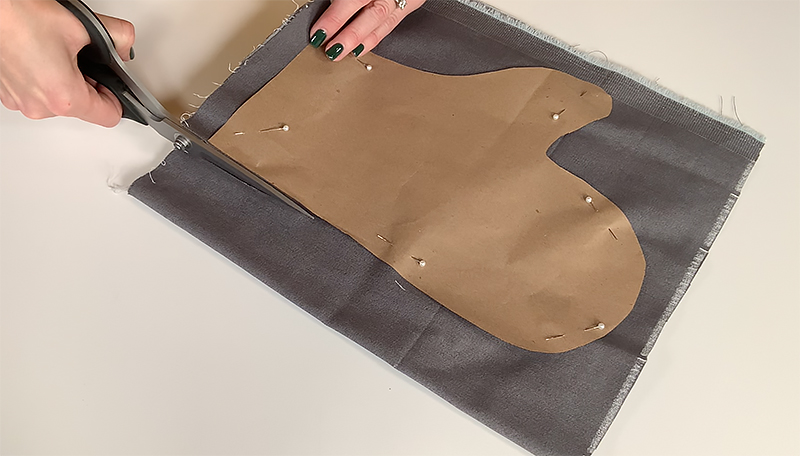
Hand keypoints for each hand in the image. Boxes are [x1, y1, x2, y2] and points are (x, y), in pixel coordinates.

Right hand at [0, 0, 134, 126]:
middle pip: (83, 109)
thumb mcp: (84, 26)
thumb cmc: (21, 15)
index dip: (117, 97)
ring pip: (60, 103)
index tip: (113, 83)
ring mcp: (20, 102)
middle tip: (81, 58)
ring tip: (56, 53)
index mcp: (63, 97)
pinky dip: (44, 80)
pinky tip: (40, 56)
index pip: (109, 116)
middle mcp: (39, 107)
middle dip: (90, 86)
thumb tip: (124, 48)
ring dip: (65, 82)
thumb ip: (119, 38)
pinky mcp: (7, 94)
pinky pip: (38, 95)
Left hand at [309, 0, 425, 60]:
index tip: (320, 31)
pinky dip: (375, 37)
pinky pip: (392, 23)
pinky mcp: (413, 1)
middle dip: (350, 35)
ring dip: (362, 41)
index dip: (335, 17)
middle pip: (372, 13)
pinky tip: (362, 46)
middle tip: (331, 49)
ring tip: (343, 52)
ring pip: (383, 22)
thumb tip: (325, 3)